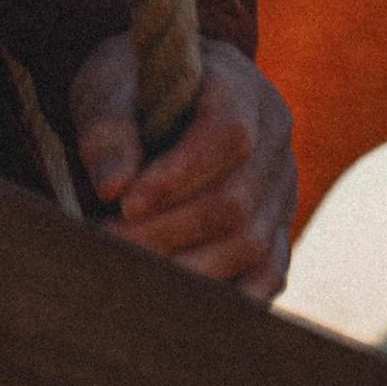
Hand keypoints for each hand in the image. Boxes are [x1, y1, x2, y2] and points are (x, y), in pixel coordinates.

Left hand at [70, 34, 294, 301]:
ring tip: (125, 269)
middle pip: (237, 203)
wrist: (171, 98)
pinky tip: (172, 300)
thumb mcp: (110, 85)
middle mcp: (278, 140)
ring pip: (252, 245)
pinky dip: (226, 297)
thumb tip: (113, 186)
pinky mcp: (278, 227)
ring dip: (183, 268)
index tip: (121, 204)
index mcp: (244, 92)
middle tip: (103, 244)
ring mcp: (283, 188)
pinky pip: (268, 274)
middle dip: (164, 233)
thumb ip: (108, 127)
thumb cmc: (134, 89)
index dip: (177, 177)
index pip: (229, 138)